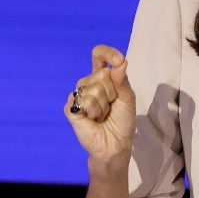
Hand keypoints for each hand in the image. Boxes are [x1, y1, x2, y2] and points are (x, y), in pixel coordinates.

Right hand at [65, 45, 134, 173]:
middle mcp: (88, 83)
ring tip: (102, 116)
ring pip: (93, 88)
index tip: (118, 60)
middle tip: (111, 107)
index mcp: (102, 78)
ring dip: (104, 105)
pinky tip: (93, 120)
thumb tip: (120, 62)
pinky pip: (84, 101)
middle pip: (100, 74)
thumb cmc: (122, 121)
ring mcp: (78, 95)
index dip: (108, 53)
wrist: (115, 144)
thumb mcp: (127, 98)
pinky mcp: (71, 108)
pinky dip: (94, 112)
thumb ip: (122, 80)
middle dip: (112, 92)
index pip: (99, 56)